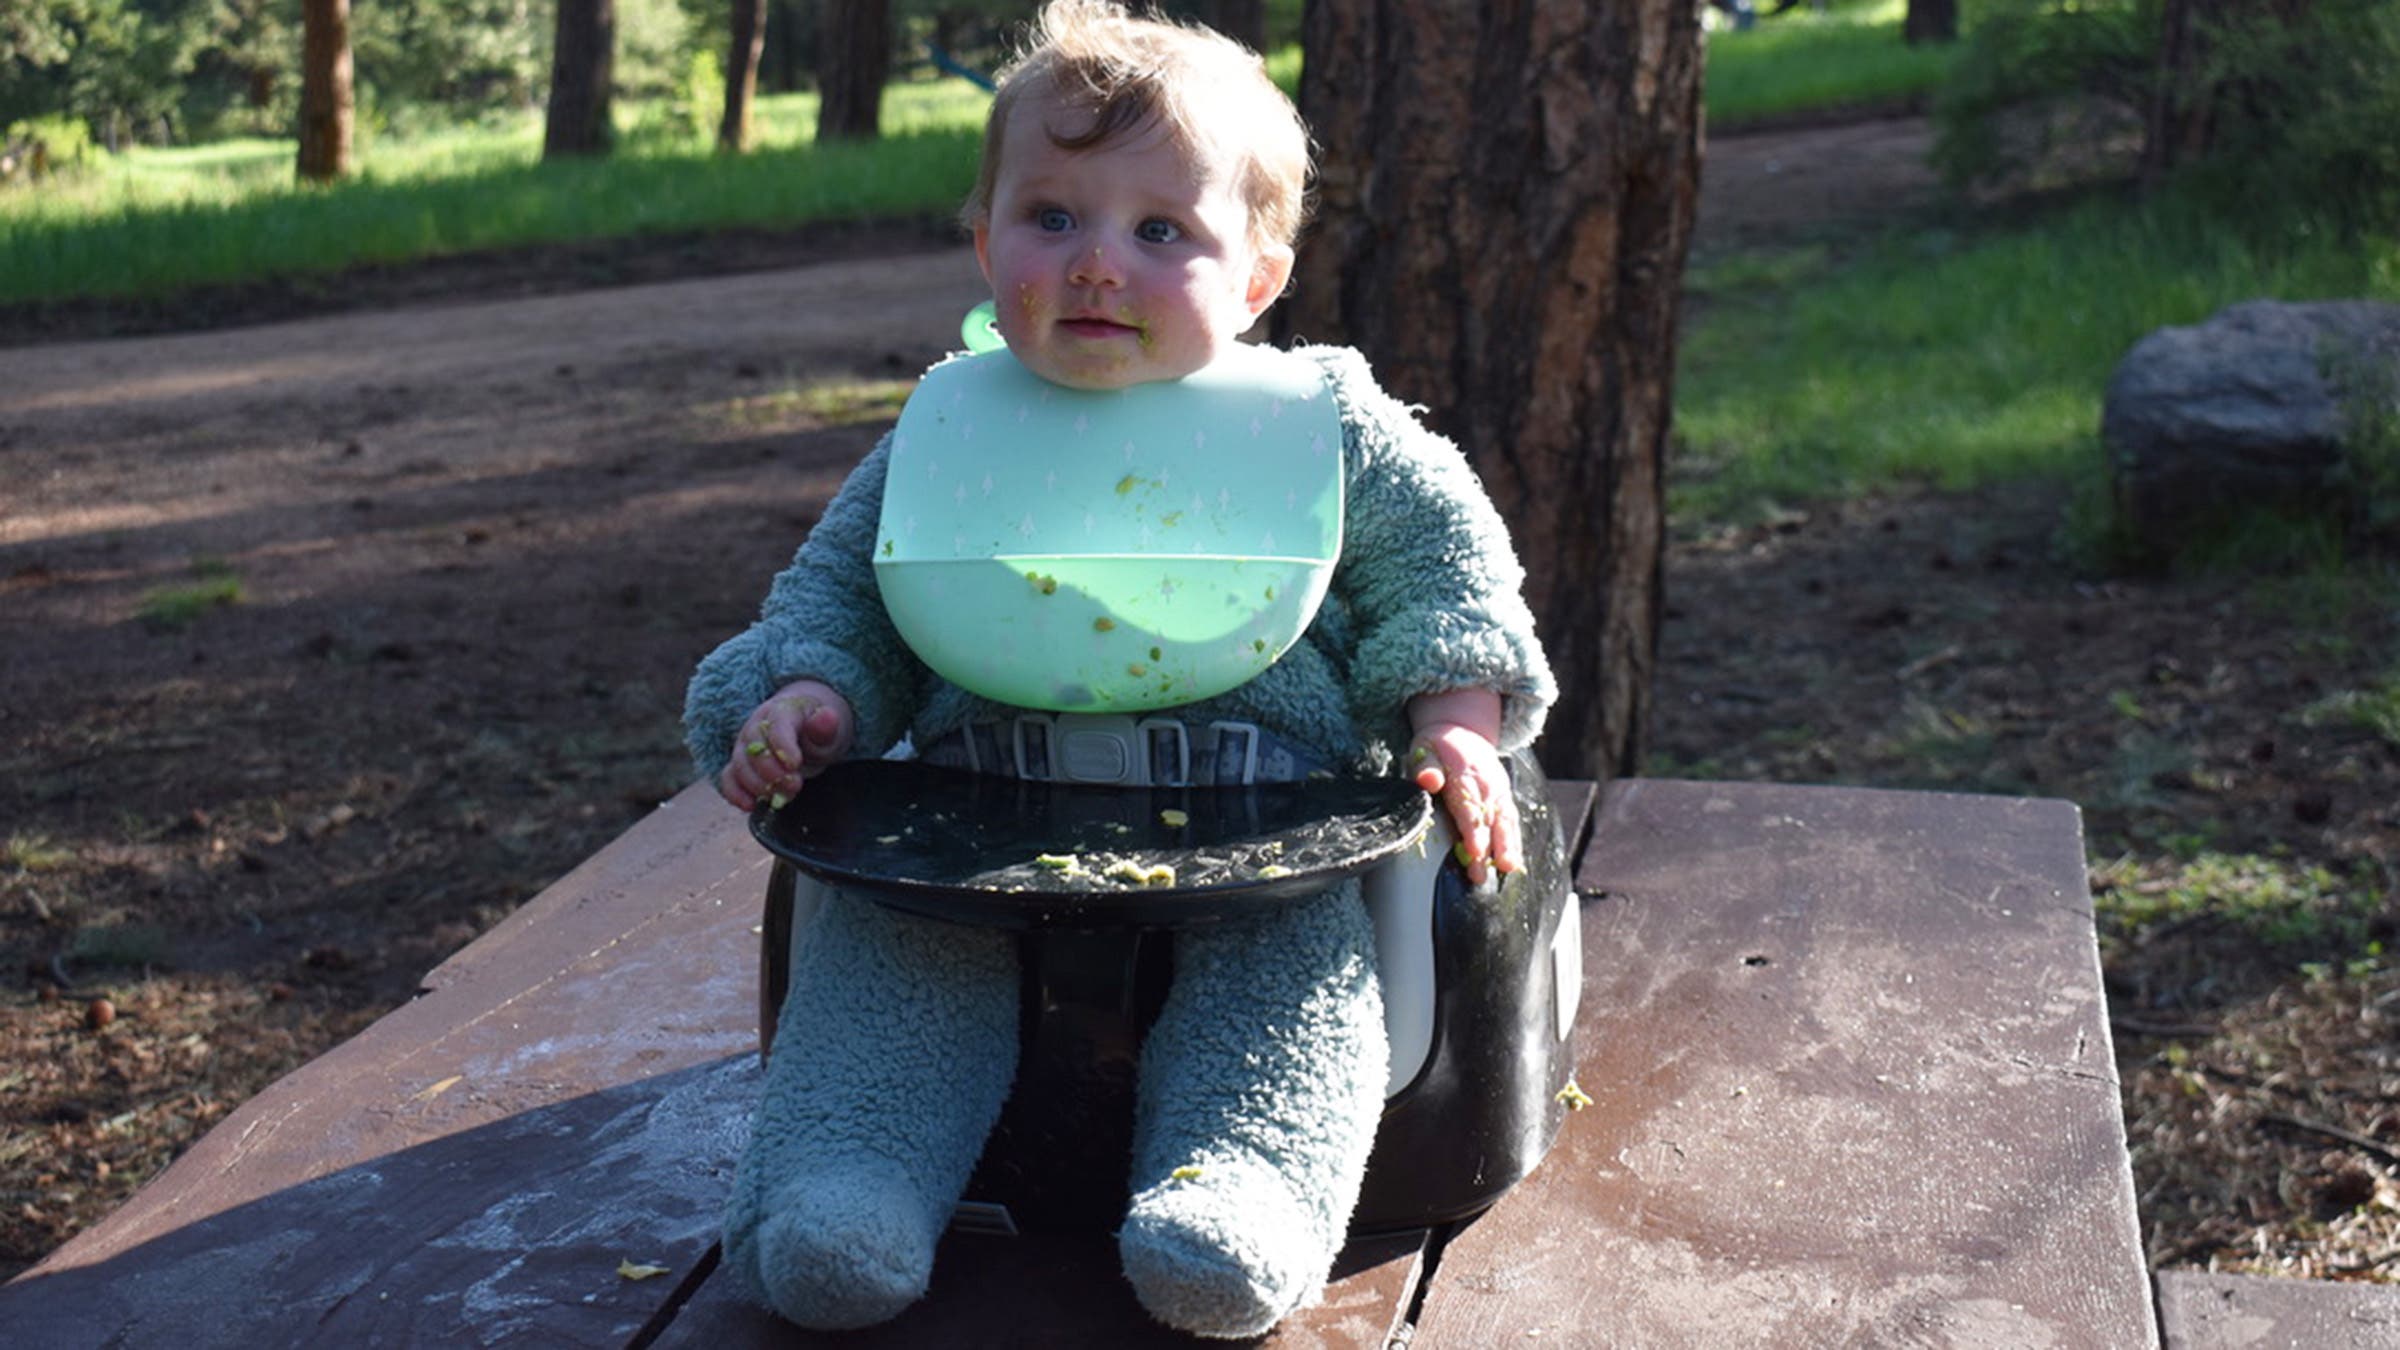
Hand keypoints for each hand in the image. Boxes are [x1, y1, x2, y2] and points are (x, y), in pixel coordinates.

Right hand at [718, 680, 853, 811]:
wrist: (805, 732)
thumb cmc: (817, 732)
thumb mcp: (829, 729)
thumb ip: (826, 727)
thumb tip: (828, 716)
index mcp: (781, 711)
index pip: (776, 724)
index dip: (783, 745)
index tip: (795, 764)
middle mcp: (756, 726)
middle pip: (754, 746)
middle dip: (772, 771)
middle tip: (795, 785)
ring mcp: (744, 746)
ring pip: (740, 764)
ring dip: (758, 785)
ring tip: (783, 797)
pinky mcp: (738, 765)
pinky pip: (729, 778)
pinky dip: (735, 793)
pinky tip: (750, 806)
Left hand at [1407, 721, 1519, 886]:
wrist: (1463, 731)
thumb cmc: (1438, 747)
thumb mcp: (1425, 749)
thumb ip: (1426, 767)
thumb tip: (1429, 780)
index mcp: (1465, 774)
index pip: (1469, 806)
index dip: (1473, 831)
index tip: (1475, 851)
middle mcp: (1487, 785)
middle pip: (1488, 820)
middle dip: (1489, 848)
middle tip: (1481, 874)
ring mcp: (1499, 792)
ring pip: (1506, 821)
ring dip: (1507, 846)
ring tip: (1508, 868)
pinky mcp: (1505, 799)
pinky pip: (1512, 821)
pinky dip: (1514, 841)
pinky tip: (1513, 863)